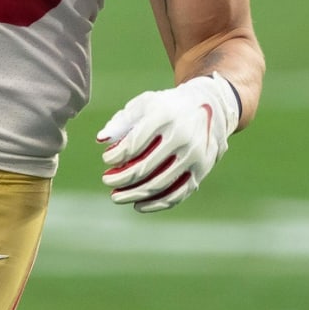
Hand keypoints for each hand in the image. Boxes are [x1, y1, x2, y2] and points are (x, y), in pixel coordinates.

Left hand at [97, 74, 240, 212]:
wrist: (207, 107)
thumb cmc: (166, 107)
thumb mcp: (144, 104)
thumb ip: (121, 121)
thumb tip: (101, 140)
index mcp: (164, 116)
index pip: (134, 143)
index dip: (116, 156)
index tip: (106, 159)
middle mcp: (182, 136)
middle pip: (145, 166)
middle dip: (121, 178)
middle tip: (106, 180)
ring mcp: (194, 155)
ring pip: (159, 184)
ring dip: (134, 194)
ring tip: (116, 196)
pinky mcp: (201, 171)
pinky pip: (177, 194)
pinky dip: (156, 203)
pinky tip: (138, 205)